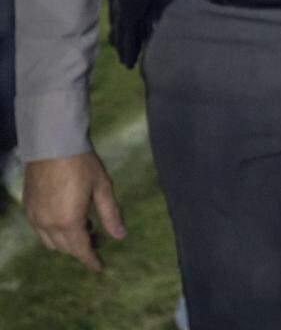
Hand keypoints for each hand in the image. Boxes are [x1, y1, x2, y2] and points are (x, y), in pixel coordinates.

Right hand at [23, 151, 125, 270]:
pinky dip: (54, 233)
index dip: (91, 261)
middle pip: (66, 248)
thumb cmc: (82, 163)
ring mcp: (35, 217)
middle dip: (82, 248)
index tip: (100, 268)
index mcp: (69, 221)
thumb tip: (120, 236)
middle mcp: (48, 225)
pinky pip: (40, 231)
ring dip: (68, 241)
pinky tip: (67, 218)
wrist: (53, 144)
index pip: (81, 250)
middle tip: (99, 238)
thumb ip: (111, 214)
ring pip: (51, 242)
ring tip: (85, 225)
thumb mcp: (102, 187)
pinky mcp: (28, 209)